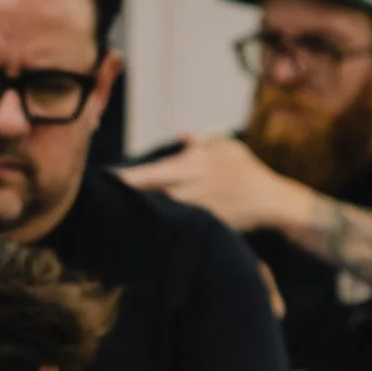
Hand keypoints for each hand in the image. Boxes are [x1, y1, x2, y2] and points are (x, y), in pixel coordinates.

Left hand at [117, 133, 310, 232]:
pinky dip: (161, 229)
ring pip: (160, 212)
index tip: (103, 181)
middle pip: (148, 194)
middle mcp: (192, 185)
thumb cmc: (248, 172)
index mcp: (193, 163)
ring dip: (139, 216)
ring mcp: (197, 207)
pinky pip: (177, 228)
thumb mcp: (226, 148)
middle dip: (124, 198)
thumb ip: (202, 143)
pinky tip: (142, 235)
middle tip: (98, 203)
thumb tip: (182, 136)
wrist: (273, 201)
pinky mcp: (204, 225)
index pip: (150, 172)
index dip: (124, 179)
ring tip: (113, 220)